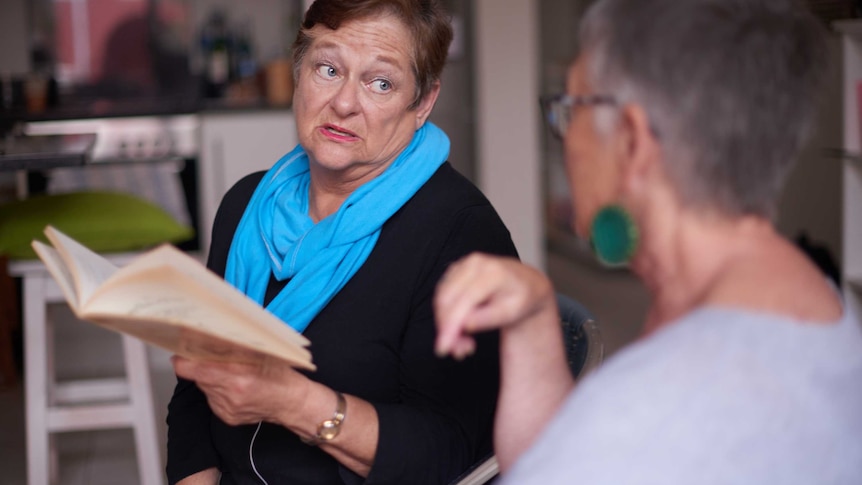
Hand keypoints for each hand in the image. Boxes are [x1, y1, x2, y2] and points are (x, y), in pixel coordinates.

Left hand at [171, 355, 309, 425]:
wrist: (293, 404)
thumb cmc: (282, 376)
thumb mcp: (262, 354)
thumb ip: (235, 347)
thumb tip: (210, 336)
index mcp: (237, 375)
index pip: (193, 368)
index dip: (184, 359)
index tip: (182, 352)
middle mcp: (229, 393)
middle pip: (199, 376)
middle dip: (201, 366)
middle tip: (209, 357)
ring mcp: (227, 408)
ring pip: (206, 388)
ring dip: (211, 379)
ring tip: (230, 374)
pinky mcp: (227, 418)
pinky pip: (214, 400)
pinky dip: (219, 392)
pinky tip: (235, 388)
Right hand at [434, 253, 556, 358]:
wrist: (525, 283)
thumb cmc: (521, 298)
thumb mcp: (512, 313)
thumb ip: (488, 318)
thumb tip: (464, 325)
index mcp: (493, 273)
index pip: (465, 300)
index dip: (451, 325)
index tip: (443, 347)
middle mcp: (474, 264)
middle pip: (447, 299)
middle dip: (446, 329)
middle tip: (458, 351)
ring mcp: (462, 265)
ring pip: (441, 299)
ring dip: (446, 325)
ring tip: (465, 343)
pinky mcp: (454, 271)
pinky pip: (442, 296)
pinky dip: (445, 316)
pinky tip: (461, 330)